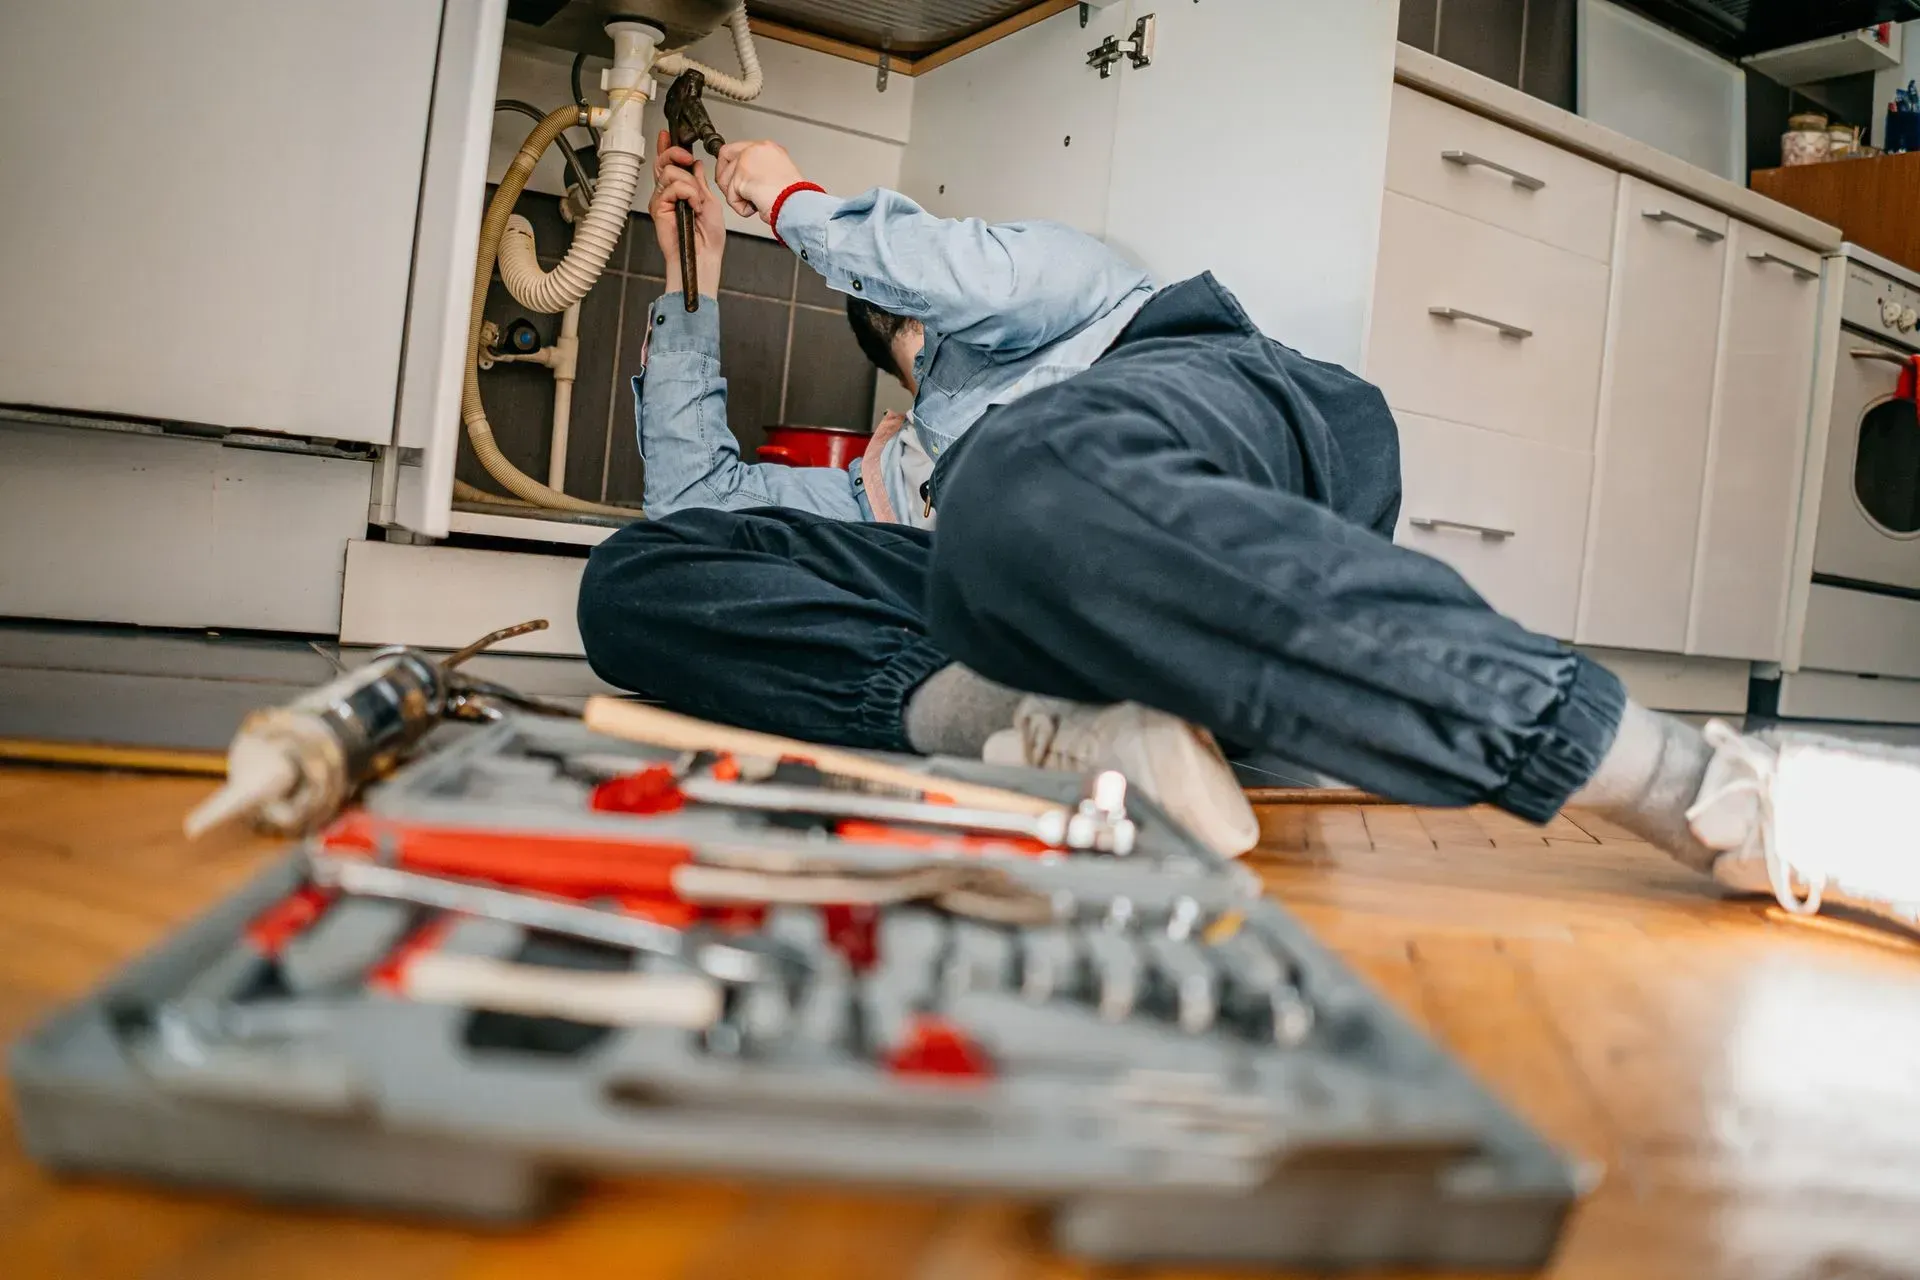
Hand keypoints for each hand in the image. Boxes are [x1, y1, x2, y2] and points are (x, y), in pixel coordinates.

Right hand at [649, 129, 724, 298]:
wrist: (704, 256)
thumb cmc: (708, 237)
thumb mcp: (709, 201)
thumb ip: (699, 182)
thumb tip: (696, 165)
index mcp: (681, 191)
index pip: (669, 165)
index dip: (666, 148)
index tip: (666, 135)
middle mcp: (668, 194)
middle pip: (663, 163)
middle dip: (676, 155)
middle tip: (688, 158)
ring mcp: (662, 200)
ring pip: (670, 173)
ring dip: (689, 185)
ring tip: (697, 203)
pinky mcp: (658, 208)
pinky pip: (672, 187)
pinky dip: (687, 194)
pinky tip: (693, 207)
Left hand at [714, 139, 805, 221]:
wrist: (797, 204)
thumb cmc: (794, 196)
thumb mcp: (780, 174)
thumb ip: (762, 169)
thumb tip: (749, 177)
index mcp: (768, 147)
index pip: (739, 148)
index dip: (732, 163)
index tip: (732, 174)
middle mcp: (756, 149)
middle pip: (725, 155)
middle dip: (725, 177)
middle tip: (734, 192)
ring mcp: (746, 162)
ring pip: (725, 179)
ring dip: (736, 196)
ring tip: (755, 201)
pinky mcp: (740, 178)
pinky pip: (731, 197)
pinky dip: (741, 207)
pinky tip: (756, 206)